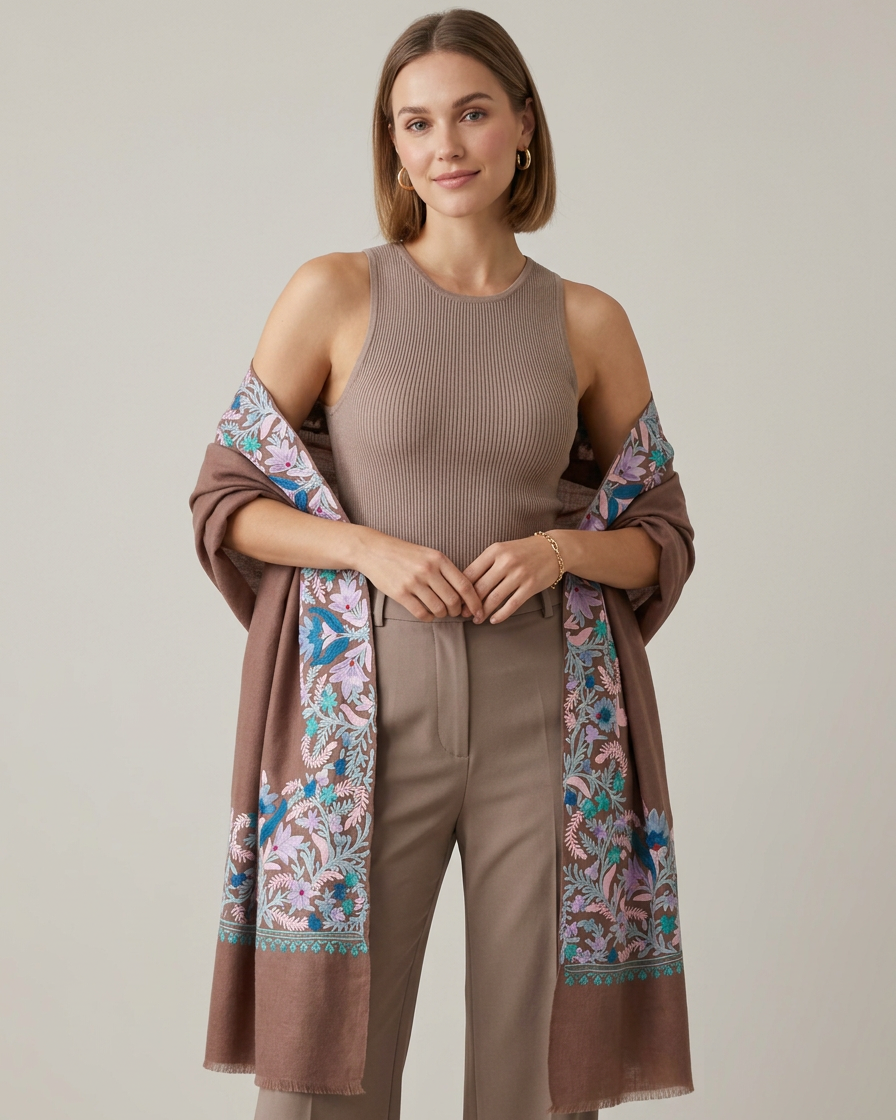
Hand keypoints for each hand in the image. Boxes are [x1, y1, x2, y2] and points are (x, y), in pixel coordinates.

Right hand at [358, 529, 484, 621]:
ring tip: (440, 611)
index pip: (464, 585)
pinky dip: (428, 617)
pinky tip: (427, 614)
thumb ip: (446, 570)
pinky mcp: (400, 593)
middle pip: (453, 600)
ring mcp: (413, 582)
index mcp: (438, 559)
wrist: (374, 550)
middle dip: (457, 611)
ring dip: (442, 614)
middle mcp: (428, 570)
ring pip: (439, 609)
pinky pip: (422, 614)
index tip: (478, 611)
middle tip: (455, 612)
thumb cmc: (404, 554)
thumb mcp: (429, 554)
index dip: (475, 601)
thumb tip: (465, 593)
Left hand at [462, 534, 560, 623]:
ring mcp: (519, 574)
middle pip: (480, 588)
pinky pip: (511, 604)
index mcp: (494, 551)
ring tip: (476, 619)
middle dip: (469, 604)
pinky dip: (500, 615)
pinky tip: (493, 620)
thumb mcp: (502, 550)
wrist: (554, 549)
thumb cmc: (523, 551)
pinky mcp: (530, 586)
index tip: (456, 600)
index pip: (470, 573)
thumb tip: (465, 585)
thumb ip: (485, 564)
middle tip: (462, 614)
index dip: (460, 589)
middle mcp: (506, 561)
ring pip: (494, 598)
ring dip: (482, 612)